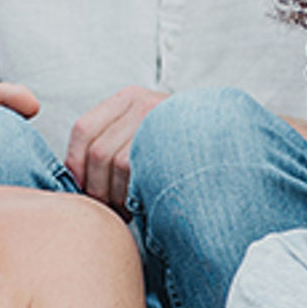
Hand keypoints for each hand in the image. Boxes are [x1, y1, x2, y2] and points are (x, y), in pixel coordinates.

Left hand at [64, 86, 167, 209]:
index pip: (83, 129)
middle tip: (107, 208)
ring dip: (115, 195)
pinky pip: (139, 171)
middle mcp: (143, 102)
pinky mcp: (176, 140)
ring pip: (116, 163)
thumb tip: (73, 179)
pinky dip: (134, 194)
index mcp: (128, 98)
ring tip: (127, 209)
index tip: (80, 188)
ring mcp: (162, 119)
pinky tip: (142, 204)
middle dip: (95, 187)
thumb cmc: (179, 149)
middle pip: (98, 151)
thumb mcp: (144, 133)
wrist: (233, 141)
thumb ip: (113, 143)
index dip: (75, 164)